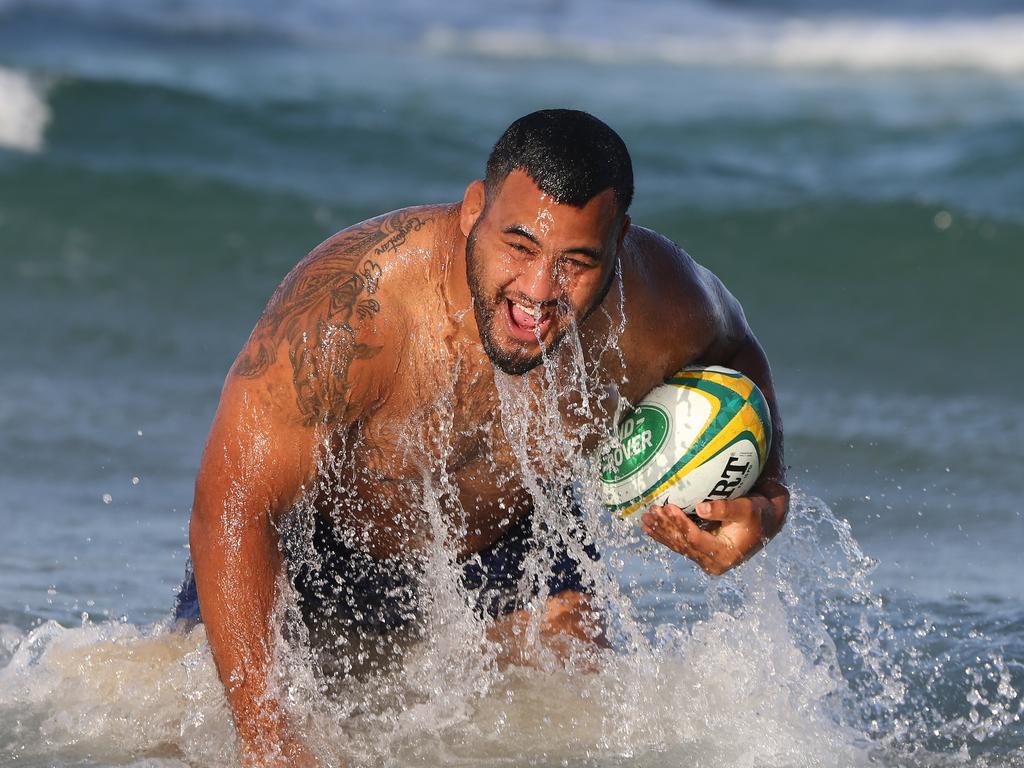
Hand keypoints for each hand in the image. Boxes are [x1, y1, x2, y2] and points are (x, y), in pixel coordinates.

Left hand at [640, 479, 789, 575]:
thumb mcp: (747, 509)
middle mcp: (712, 562)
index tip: (668, 507)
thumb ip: (725, 509)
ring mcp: (705, 560)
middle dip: (665, 527)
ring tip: (645, 518)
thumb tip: (701, 508)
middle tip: (650, 511)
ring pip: (678, 545)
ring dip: (660, 531)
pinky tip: (649, 527)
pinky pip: (679, 544)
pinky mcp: (700, 553)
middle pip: (683, 543)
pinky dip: (664, 535)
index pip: (696, 539)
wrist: (764, 524)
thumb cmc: (758, 514)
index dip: (680, 524)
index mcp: (724, 555)